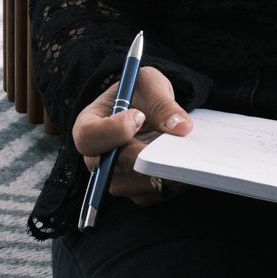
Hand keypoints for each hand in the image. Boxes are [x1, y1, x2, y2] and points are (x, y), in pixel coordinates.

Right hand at [71, 65, 189, 199]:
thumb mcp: (149, 85)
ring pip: (137, 184)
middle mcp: (97, 159)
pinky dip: (174, 181)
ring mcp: (116, 178)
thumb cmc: (140, 94)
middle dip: (146, 159)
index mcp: (89, 126)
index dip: (112, 130)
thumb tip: (180, 127)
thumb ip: (161, 103)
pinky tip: (187, 166)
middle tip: (174, 150)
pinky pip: (155, 192)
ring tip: (185, 156)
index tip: (138, 116)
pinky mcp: (137, 190)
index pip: (89, 136)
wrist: (149, 110)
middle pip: (114, 169)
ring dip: (163, 172)